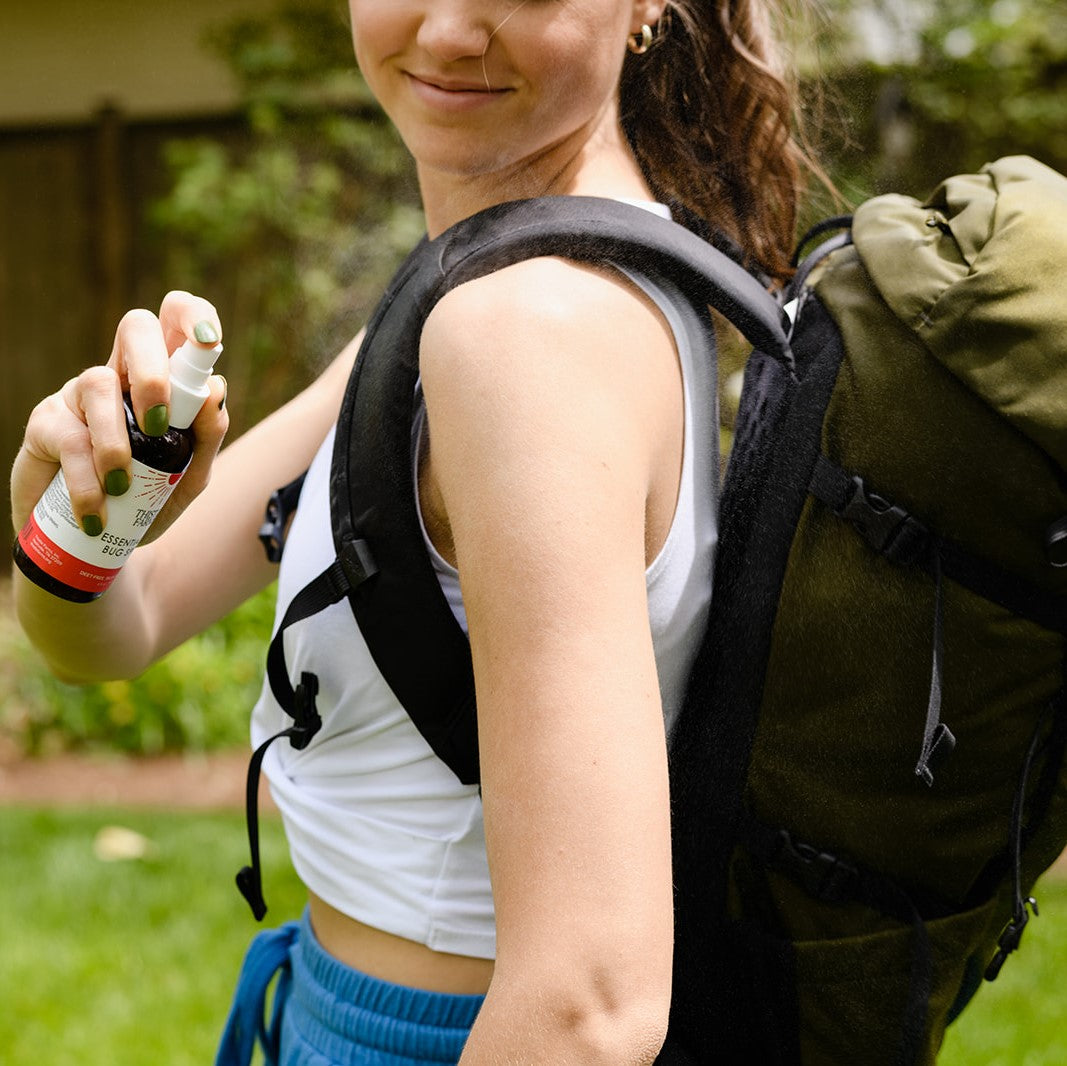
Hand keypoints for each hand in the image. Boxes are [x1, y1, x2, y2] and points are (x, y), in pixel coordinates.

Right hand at [11, 291, 228, 543]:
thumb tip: (216, 390)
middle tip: (161, 425)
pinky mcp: (46, 422)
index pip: (175, 322)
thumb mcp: (191, 475)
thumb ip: (208, 436)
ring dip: (116, 441)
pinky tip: (96, 510)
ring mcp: (81, 393)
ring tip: (122, 487)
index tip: (210, 341)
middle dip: (153, 372)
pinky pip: (70, 438)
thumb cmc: (147, 500)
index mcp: (163, 379)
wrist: (96, 544)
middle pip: (135, 327)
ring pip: (98, 382)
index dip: (193, 315)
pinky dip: (88, 481)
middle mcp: (121, 375)